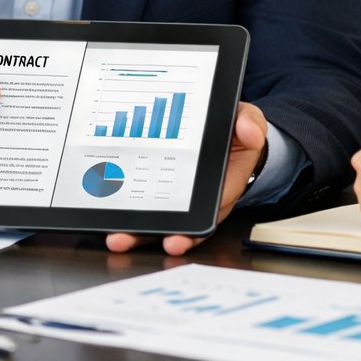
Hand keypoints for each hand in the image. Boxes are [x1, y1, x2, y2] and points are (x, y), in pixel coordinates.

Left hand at [105, 101, 267, 256]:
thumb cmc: (235, 130)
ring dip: (136, 232)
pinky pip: (147, 206)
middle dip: (153, 235)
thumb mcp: (247, 120)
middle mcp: (200, 197)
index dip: (192, 229)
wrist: (226, 128)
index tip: (176, 238)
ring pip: (160, 220)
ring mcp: (181, 196)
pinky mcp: (163, 190)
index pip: (207, 212)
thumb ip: (249, 125)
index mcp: (224, 185)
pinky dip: (130, 214)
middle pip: (178, 224)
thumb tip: (250, 133)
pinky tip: (110, 218)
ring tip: (116, 238)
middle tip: (127, 240)